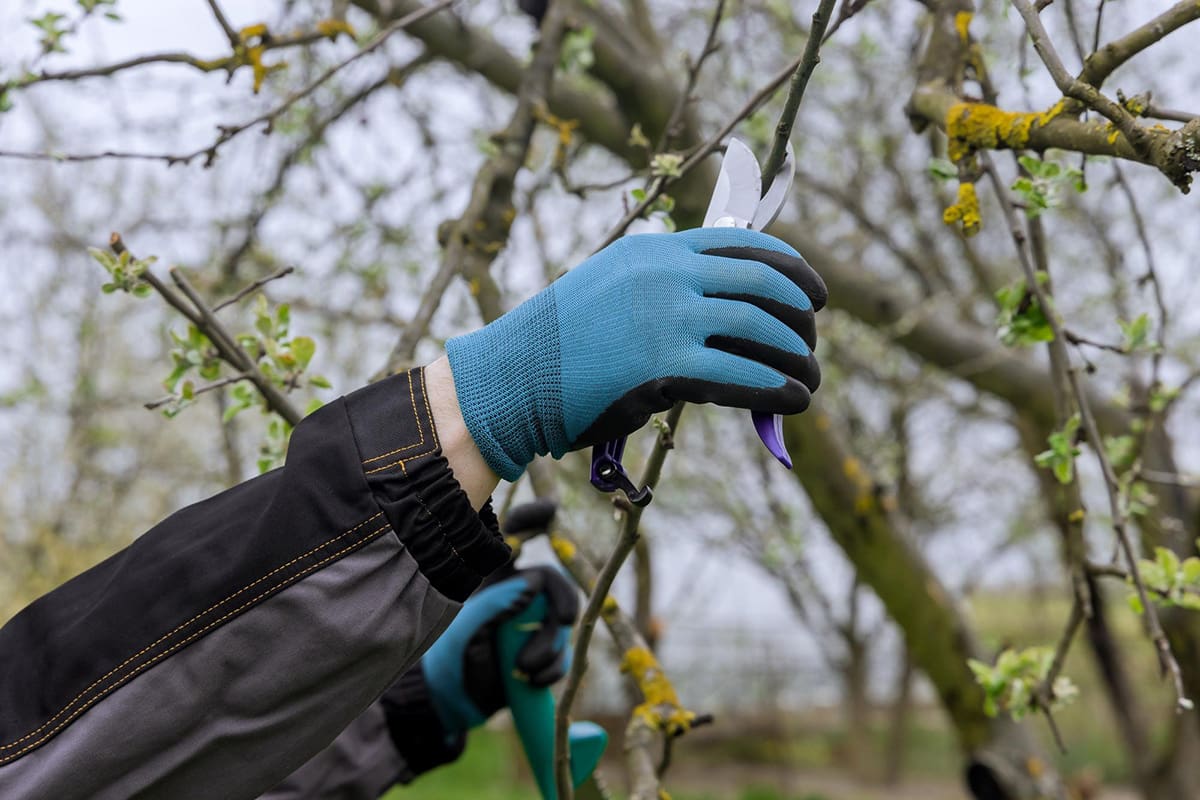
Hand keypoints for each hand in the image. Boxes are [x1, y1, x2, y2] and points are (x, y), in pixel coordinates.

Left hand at [418, 565, 578, 736]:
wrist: (452, 698)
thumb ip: (497, 602)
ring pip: (563, 634)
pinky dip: (554, 671)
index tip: (564, 618)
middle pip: (561, 604)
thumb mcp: (469, 628)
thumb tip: (534, 582)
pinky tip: (533, 681)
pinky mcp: (542, 657)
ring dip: (551, 654)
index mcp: (503, 587)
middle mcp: (523, 604)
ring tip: (521, 671)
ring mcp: (535, 631)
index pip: (543, 575)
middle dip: (555, 629)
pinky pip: (563, 658)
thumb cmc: (452, 655)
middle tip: (543, 644)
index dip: (561, 591)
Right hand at [446, 228, 826, 479]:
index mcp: (654, 249)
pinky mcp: (663, 366)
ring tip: (809, 379)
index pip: (743, 243)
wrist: (509, 379)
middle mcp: (664, 273)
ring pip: (760, 328)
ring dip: (797, 357)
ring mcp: (665, 317)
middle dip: (800, 315)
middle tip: (812, 341)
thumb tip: (722, 317)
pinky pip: (741, 374)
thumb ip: (662, 291)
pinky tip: (792, 400)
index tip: (814, 294)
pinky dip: (776, 388)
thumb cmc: (558, 346)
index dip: (792, 268)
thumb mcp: (610, 290)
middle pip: (762, 282)